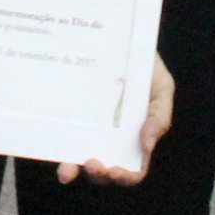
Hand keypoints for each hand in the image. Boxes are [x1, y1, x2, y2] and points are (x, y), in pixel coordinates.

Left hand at [58, 55, 176, 185]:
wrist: (119, 38)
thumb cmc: (144, 63)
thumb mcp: (161, 86)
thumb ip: (159, 115)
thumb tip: (147, 146)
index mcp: (135, 137)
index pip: (133, 169)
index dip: (126, 176)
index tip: (116, 170)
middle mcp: (110, 138)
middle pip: (105, 170)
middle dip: (99, 175)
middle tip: (92, 163)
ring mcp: (88, 128)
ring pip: (79, 160)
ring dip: (74, 170)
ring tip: (69, 170)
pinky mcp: (70, 116)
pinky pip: (62, 136)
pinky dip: (57, 149)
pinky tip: (54, 152)